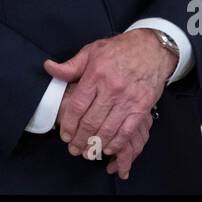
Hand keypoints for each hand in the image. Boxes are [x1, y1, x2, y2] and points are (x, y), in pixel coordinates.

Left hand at [44, 29, 176, 178]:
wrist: (152, 49)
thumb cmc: (120, 49)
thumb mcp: (92, 51)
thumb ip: (71, 65)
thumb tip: (49, 68)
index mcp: (96, 74)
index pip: (78, 105)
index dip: (69, 124)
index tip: (65, 135)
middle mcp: (111, 88)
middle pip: (91, 121)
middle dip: (80, 139)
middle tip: (74, 149)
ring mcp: (128, 99)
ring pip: (108, 129)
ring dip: (96, 145)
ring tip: (88, 153)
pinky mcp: (141, 106)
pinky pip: (127, 130)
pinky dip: (116, 143)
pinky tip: (108, 148)